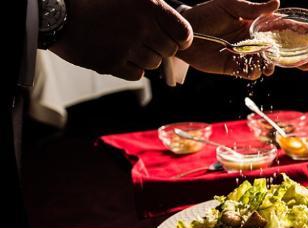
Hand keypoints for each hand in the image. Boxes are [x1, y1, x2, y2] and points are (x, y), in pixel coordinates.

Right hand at [50, 0, 192, 79]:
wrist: (59, 13)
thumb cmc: (96, 1)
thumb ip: (156, 9)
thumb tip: (181, 32)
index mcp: (149, 6)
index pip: (183, 33)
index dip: (181, 38)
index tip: (175, 38)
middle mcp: (141, 27)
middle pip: (169, 51)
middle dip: (161, 47)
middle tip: (146, 40)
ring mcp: (126, 47)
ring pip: (154, 64)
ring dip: (145, 57)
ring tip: (128, 45)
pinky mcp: (111, 64)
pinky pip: (137, 75)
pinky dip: (132, 68)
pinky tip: (119, 55)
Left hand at [177, 0, 307, 79]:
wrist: (184, 32)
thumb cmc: (206, 13)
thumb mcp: (229, 4)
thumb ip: (252, 8)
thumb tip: (277, 2)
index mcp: (256, 23)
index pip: (283, 26)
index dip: (300, 30)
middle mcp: (254, 40)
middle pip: (280, 50)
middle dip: (295, 58)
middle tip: (307, 63)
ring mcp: (245, 55)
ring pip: (267, 64)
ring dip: (273, 67)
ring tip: (270, 65)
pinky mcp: (234, 67)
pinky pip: (250, 73)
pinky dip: (256, 73)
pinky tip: (256, 69)